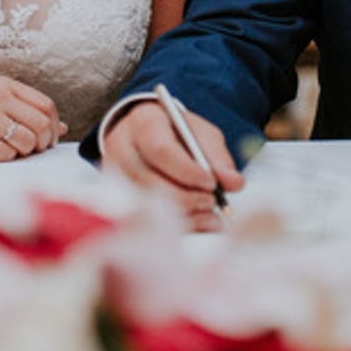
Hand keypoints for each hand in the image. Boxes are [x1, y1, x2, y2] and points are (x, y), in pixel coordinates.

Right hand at [0, 77, 64, 160]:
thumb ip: (23, 109)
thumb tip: (61, 127)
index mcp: (3, 85)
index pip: (46, 105)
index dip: (53, 126)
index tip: (49, 137)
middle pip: (41, 125)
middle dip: (43, 143)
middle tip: (34, 150)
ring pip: (27, 142)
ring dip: (24, 152)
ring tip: (10, 150)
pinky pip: (6, 155)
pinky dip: (5, 158)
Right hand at [100, 100, 243, 231]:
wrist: (143, 133)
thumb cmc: (174, 132)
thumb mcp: (198, 132)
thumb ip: (217, 156)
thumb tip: (235, 184)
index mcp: (143, 124)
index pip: (160, 150)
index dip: (187, 171)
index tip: (211, 183)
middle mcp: (121, 151)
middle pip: (149, 182)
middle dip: (186, 197)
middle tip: (212, 201)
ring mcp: (114, 178)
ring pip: (147, 205)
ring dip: (185, 215)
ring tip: (211, 214)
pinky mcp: (119, 200)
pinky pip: (148, 221)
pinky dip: (179, 226)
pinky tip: (201, 223)